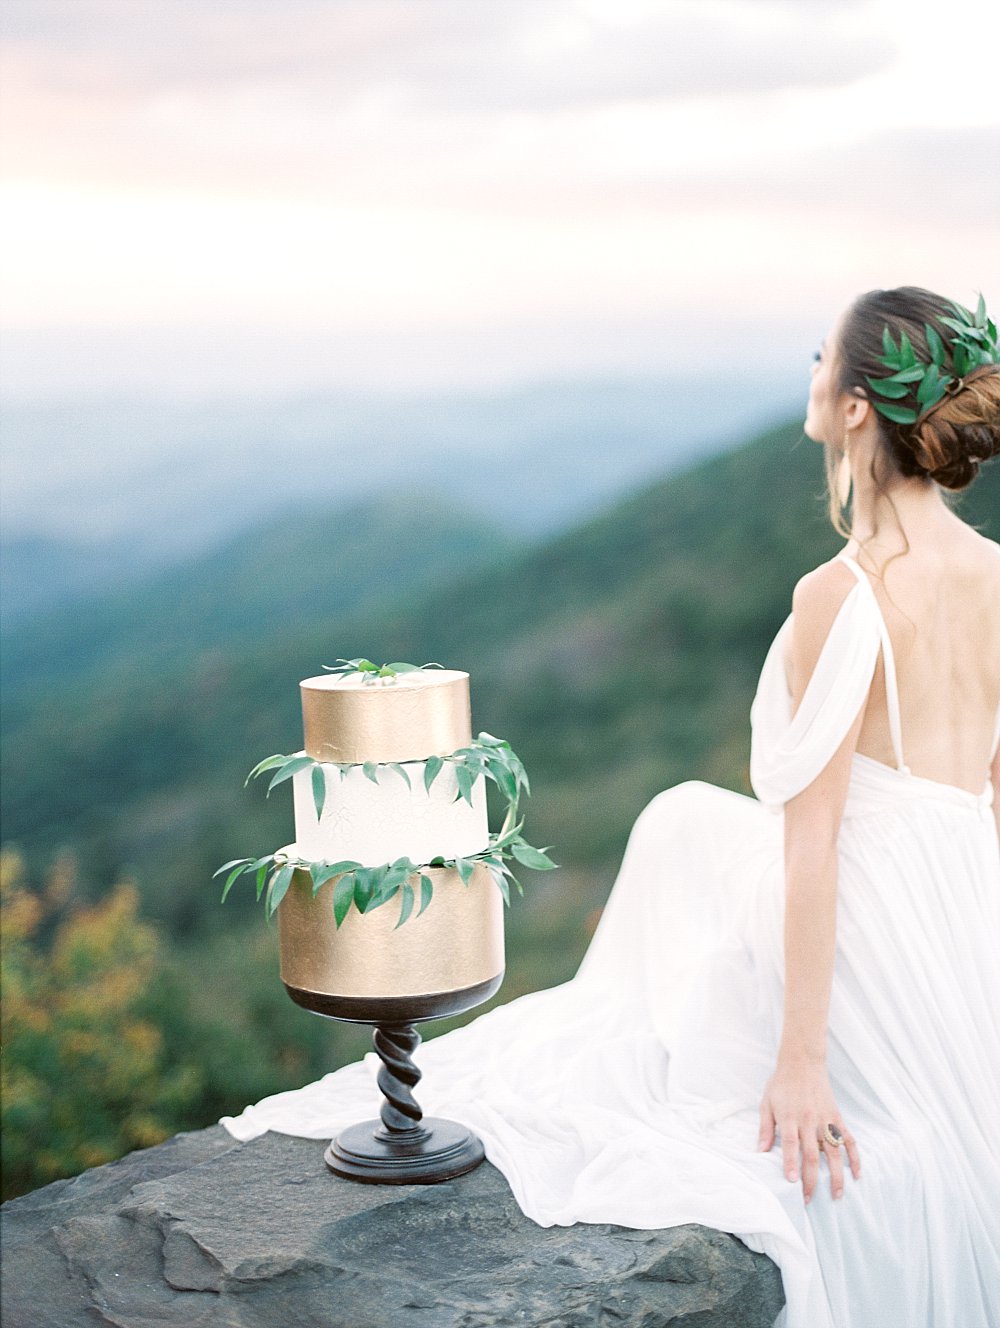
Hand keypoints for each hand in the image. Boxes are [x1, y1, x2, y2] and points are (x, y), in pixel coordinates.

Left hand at [757, 1051, 860, 1202]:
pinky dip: (855, 1158)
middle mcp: (809, 1121)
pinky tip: (857, 1174)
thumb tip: (760, 1151)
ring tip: (837, 1195)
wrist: (802, 1062)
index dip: (791, 1163)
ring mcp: (826, 1120)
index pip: (790, 1144)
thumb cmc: (781, 1084)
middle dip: (811, 1179)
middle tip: (809, 1199)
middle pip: (812, 1155)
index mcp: (789, 1117)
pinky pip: (849, 1140)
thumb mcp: (766, 1103)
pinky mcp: (837, 1118)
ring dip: (836, 1176)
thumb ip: (765, 1128)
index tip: (792, 1182)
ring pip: (834, 1152)